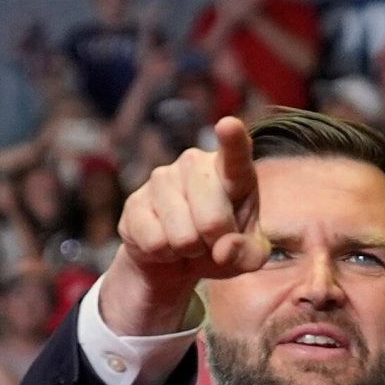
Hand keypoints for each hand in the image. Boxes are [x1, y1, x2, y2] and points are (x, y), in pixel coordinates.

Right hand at [106, 116, 263, 328]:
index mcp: (232, 170)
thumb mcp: (248, 255)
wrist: (178, 258)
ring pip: (183, 236)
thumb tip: (224, 249)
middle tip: (211, 239)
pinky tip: (165, 243)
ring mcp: (162, 178)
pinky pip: (155, 243)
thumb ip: (249, 254)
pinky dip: (164, 255)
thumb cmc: (222, 245)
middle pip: (212, 220)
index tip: (229, 125)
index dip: (232, 140)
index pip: (235, 154)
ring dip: (189, 250)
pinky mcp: (135, 201)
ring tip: (189, 241)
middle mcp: (195, 164)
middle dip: (215, 243)